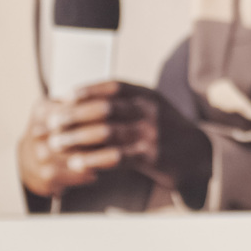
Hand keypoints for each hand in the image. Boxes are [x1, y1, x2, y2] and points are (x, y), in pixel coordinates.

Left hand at [18, 81, 212, 199]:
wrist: (198, 157)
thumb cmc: (167, 131)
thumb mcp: (152, 108)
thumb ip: (126, 103)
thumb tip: (83, 101)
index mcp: (149, 95)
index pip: (114, 86)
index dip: (88, 89)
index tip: (66, 96)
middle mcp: (149, 111)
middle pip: (104, 109)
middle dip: (74, 115)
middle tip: (52, 123)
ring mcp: (150, 133)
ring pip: (105, 133)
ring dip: (76, 138)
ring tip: (57, 144)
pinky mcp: (150, 156)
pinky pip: (115, 157)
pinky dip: (92, 160)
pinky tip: (76, 163)